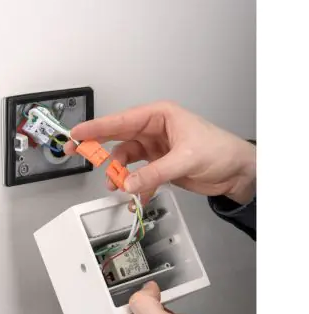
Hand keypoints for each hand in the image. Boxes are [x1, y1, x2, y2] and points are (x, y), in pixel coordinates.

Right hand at [65, 102, 255, 204]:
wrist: (236, 171)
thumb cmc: (219, 151)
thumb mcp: (186, 159)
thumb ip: (154, 172)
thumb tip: (128, 184)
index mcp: (159, 116)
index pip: (121, 121)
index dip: (96, 128)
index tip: (77, 134)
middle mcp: (153, 130)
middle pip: (118, 138)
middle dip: (99, 148)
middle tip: (77, 153)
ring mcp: (154, 149)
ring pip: (126, 160)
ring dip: (119, 174)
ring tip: (116, 186)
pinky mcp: (158, 165)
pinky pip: (138, 175)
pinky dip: (136, 186)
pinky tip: (137, 197)